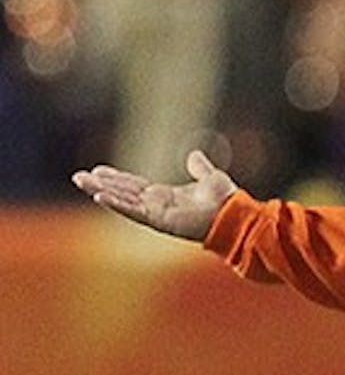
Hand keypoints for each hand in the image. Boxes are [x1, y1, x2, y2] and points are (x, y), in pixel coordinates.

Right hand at [72, 150, 238, 242]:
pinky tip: (99, 196)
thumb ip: (199, 168)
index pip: (135, 185)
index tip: (98, 170)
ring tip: (82, 181)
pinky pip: (134, 211)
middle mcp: (158, 205)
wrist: (235, 213)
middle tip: (79, 176)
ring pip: (123, 200)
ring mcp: (157, 214)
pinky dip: (117, 203)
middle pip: (123, 192)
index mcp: (166, 196)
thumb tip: (193, 155)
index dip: (117, 178)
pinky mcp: (159, 220)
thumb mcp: (210, 177)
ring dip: (102, 191)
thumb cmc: (226, 200)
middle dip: (101, 184)